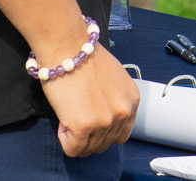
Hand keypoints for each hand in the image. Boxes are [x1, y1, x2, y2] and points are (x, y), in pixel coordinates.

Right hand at [39, 41, 138, 156]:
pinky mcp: (85, 126)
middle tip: (76, 114)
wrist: (68, 46)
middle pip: (105, 144)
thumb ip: (114, 101)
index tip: (90, 118)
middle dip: (88, 135)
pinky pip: (73, 149)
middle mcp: (123, 112)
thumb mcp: (114, 79)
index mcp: (132, 100)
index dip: (102, 130)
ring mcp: (105, 121)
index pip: (121, 134)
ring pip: (89, 149)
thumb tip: (104, 119)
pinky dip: (64, 139)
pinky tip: (63, 119)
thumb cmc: (85, 58)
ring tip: (69, 113)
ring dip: (76, 136)